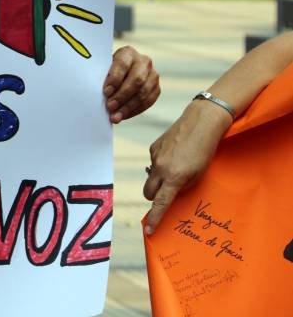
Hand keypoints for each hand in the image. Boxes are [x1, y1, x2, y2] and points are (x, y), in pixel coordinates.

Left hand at [103, 45, 159, 122]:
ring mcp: (153, 74)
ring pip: (143, 92)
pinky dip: (135, 110)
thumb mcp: (104, 68)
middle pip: (136, 79)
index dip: (115, 79)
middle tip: (110, 106)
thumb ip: (102, 76)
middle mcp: (143, 61)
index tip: (106, 92)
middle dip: (122, 95)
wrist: (121, 73)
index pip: (123, 64)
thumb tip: (95, 91)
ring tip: (115, 116)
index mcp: (128, 52)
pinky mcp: (156, 87)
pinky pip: (148, 101)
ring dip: (128, 106)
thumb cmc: (108, 71)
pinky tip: (123, 116)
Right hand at [143, 102, 231, 233]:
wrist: (200, 122)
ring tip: (176, 168)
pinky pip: (153, 162)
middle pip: (148, 192)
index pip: (161, 203)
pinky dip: (161, 163)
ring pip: (151, 176)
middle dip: (154, 197)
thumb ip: (184, 186)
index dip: (155, 218)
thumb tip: (172, 192)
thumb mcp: (200, 173)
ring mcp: (155, 157)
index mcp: (174, 178)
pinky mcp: (153, 146)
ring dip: (159, 179)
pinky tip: (175, 154)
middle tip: (166, 194)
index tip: (149, 230)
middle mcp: (160, 168)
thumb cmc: (205, 150)